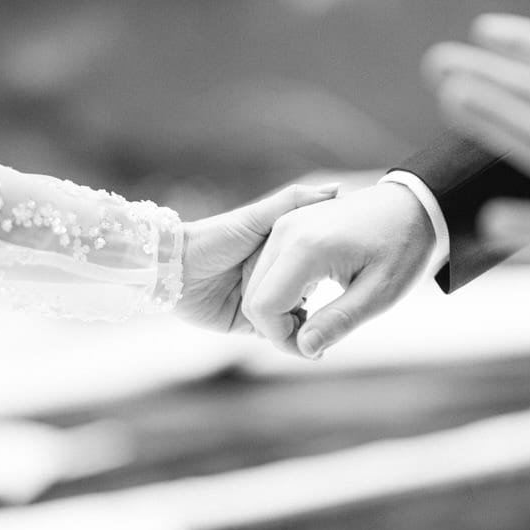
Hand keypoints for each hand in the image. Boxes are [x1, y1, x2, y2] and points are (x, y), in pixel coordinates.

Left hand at [175, 182, 339, 331]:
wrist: (174, 270)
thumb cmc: (214, 238)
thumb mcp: (258, 218)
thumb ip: (293, 202)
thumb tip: (336, 189)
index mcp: (281, 252)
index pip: (317, 264)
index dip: (334, 269)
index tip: (355, 270)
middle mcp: (275, 278)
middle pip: (310, 293)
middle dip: (328, 303)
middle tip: (348, 307)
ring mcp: (264, 304)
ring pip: (298, 318)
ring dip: (312, 325)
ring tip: (329, 329)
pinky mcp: (250, 326)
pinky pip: (278, 337)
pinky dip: (292, 340)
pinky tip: (307, 340)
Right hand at [241, 182, 436, 357]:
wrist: (410, 204)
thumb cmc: (403, 246)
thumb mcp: (379, 293)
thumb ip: (339, 321)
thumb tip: (304, 348)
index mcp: (306, 248)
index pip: (264, 307)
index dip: (281, 339)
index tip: (314, 351)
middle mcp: (286, 232)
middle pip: (255, 298)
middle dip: (278, 328)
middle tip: (317, 340)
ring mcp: (284, 225)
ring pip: (257, 285)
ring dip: (278, 311)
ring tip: (318, 320)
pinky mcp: (287, 225)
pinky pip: (267, 269)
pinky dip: (280, 292)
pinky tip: (311, 298)